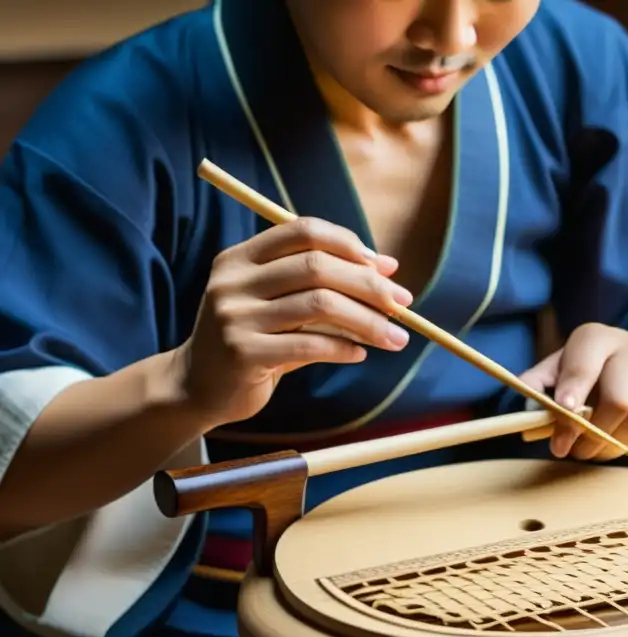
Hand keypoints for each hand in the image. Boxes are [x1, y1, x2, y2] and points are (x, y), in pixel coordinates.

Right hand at [173, 217, 412, 426]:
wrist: (197, 388)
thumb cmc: (253, 341)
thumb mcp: (279, 304)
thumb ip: (321, 284)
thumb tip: (387, 268)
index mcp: (241, 258)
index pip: (303, 231)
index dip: (349, 243)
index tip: (384, 266)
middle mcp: (233, 281)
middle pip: (317, 267)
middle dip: (369, 284)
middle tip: (405, 302)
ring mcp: (234, 317)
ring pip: (319, 305)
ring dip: (368, 320)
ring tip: (396, 336)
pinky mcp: (242, 353)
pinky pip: (309, 344)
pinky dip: (344, 347)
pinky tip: (361, 353)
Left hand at [519, 323, 627, 460]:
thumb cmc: (591, 369)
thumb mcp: (561, 368)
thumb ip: (540, 385)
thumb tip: (525, 408)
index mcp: (595, 338)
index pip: (585, 363)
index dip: (573, 389)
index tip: (563, 413)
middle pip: (618, 401)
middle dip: (591, 434)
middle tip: (573, 451)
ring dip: (612, 445)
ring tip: (594, 449)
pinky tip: (623, 436)